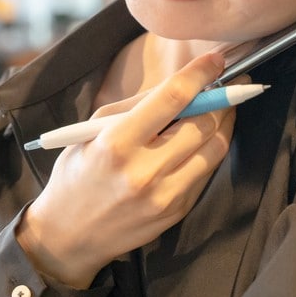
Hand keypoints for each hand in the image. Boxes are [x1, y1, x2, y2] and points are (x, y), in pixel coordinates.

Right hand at [16, 52, 235, 287]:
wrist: (68, 235)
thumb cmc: (78, 175)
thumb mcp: (92, 132)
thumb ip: (135, 107)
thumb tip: (180, 85)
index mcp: (117, 144)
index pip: (172, 99)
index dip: (200, 75)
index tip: (216, 61)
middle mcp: (144, 171)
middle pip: (202, 123)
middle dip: (221, 98)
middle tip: (226, 85)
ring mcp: (164, 196)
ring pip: (215, 149)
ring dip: (224, 123)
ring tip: (221, 109)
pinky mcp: (176, 212)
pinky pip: (206, 172)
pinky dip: (210, 150)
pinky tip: (203, 139)